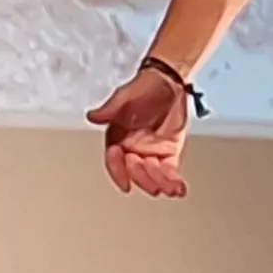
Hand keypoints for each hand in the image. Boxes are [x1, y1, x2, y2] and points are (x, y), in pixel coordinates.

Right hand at [85, 65, 193, 198]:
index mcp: (117, 138)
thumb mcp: (125, 97)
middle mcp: (132, 148)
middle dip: (144, 179)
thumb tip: (93, 116)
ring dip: (161, 183)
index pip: (114, 160)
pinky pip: (169, 172)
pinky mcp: (169, 153)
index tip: (125, 185)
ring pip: (153, 175)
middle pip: (135, 171)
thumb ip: (110, 109)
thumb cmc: (144, 87)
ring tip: (171, 189)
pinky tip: (178, 189)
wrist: (170, 82)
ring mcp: (151, 152)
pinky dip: (174, 181)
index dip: (118, 173)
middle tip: (154, 183)